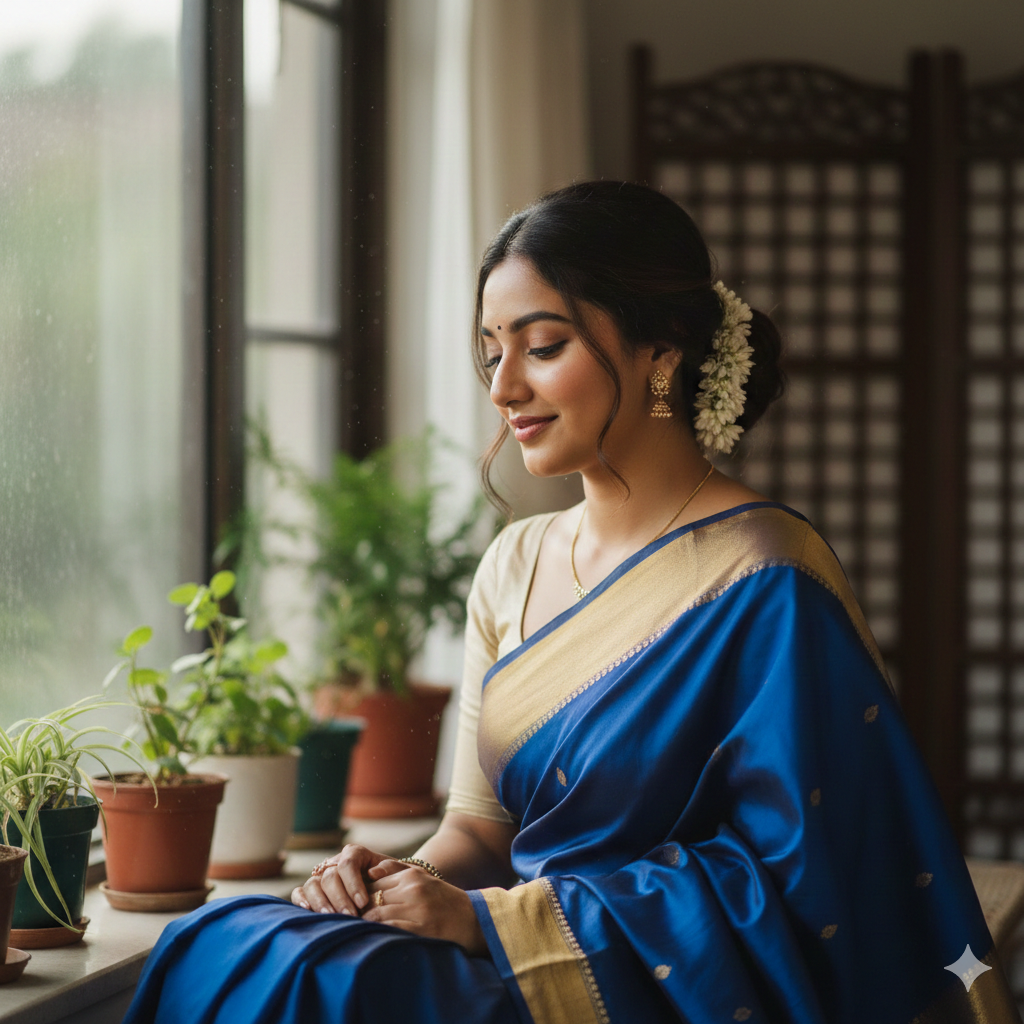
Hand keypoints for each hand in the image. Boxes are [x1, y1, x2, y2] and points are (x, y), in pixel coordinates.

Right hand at [291, 844, 396, 915]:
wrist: (388, 891)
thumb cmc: (393, 882)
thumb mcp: (397, 873)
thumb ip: (389, 870)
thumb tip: (373, 872)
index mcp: (354, 854)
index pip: (347, 863)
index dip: (353, 883)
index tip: (363, 902)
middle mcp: (335, 863)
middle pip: (330, 876)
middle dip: (340, 898)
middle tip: (351, 916)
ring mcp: (322, 877)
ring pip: (313, 884)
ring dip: (321, 902)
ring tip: (332, 918)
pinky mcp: (312, 892)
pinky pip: (299, 892)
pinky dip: (300, 900)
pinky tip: (308, 911)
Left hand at [361, 862, 486, 955]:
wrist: (475, 919)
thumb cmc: (445, 901)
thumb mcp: (423, 879)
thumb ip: (397, 872)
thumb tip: (370, 872)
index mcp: (411, 875)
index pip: (372, 883)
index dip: (359, 897)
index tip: (352, 910)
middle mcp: (412, 888)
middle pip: (371, 898)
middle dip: (357, 912)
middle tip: (347, 924)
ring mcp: (417, 908)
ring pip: (376, 914)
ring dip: (363, 925)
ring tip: (355, 934)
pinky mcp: (421, 928)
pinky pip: (389, 930)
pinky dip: (377, 935)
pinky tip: (372, 941)